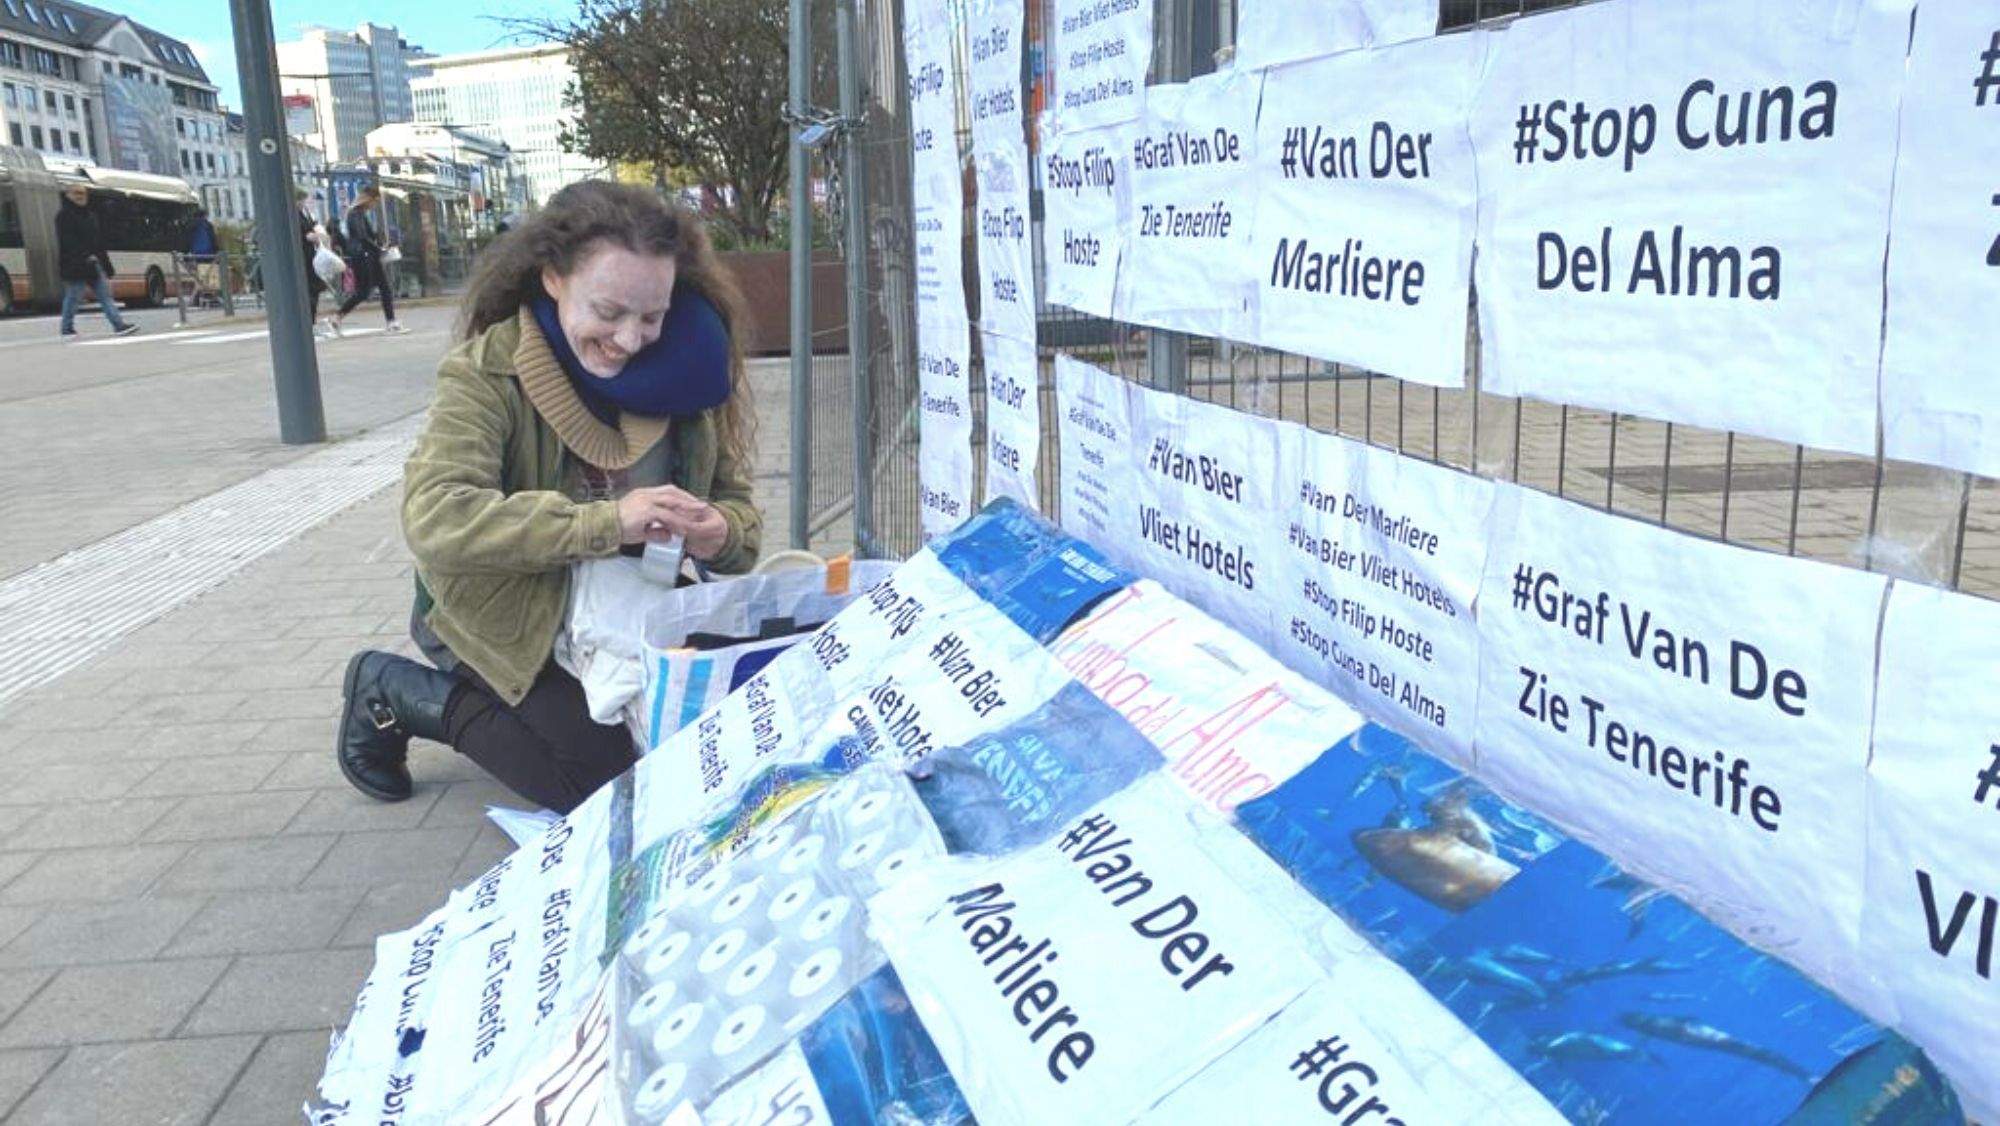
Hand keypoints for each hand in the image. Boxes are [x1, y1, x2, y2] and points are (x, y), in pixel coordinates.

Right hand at [615, 486, 729, 559]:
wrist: (602, 528)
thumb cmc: (617, 528)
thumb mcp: (640, 530)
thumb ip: (654, 532)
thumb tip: (668, 536)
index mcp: (643, 495)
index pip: (667, 491)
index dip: (681, 496)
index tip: (693, 503)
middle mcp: (645, 494)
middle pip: (672, 492)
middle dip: (689, 498)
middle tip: (703, 505)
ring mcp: (645, 501)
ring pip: (672, 502)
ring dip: (687, 507)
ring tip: (700, 513)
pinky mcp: (646, 511)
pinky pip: (666, 515)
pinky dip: (677, 521)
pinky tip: (685, 528)